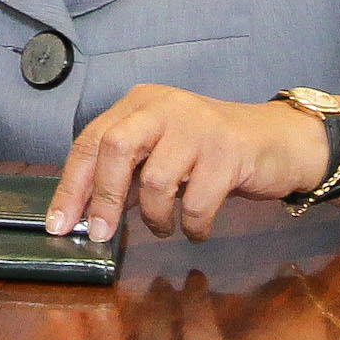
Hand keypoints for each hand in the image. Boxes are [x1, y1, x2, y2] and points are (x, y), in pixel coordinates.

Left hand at [48, 85, 320, 242]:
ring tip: (165, 227)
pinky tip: (197, 229)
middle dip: (104, 197)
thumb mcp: (163, 154)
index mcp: (139, 104)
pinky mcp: (228, 151)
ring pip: (157, 180)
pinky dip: (193, 226)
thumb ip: (128, 175)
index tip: (59, 224)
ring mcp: (197, 126)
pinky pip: (197, 202)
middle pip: (115, 148)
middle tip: (102, 235)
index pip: (90, 141)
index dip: (71, 185)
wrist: (281, 141)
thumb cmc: (212, 153)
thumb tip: (88, 214)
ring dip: (156, 217)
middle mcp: (163, 107)